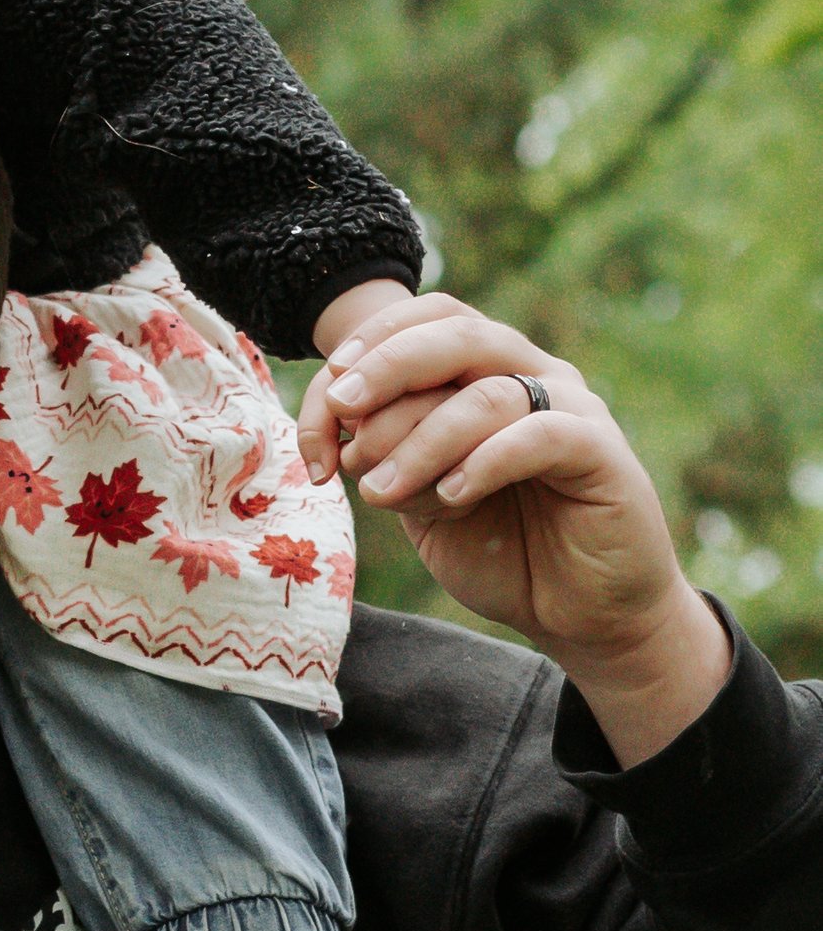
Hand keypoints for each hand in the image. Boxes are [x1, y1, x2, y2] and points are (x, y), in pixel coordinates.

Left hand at [301, 293, 730, 764]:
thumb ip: (392, 456)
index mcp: (490, 372)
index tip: (329, 394)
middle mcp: (533, 375)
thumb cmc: (503, 549)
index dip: (374, 341)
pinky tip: (452, 497)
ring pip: (486, 394)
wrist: (581, 612)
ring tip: (380, 491)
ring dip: (419, 440)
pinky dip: (484, 461)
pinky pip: (539, 435)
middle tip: (342, 410)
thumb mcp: (424, 500)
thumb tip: (337, 427)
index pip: (431, 319)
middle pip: (458, 335)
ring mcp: (572, 408)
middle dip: (388, 368)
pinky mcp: (600, 451)